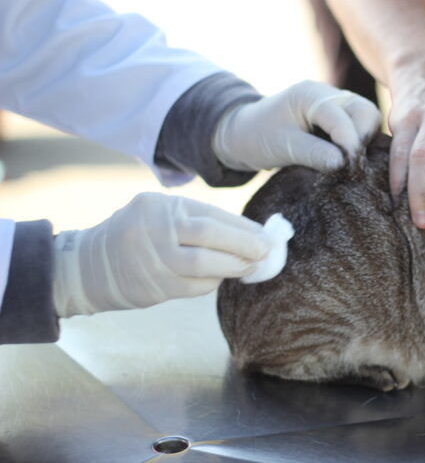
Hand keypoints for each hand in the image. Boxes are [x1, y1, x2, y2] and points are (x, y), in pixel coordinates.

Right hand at [52, 192, 288, 316]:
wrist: (89, 266)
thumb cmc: (138, 235)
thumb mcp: (159, 214)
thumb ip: (196, 220)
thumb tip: (248, 233)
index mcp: (161, 206)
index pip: (212, 215)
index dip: (243, 227)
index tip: (266, 234)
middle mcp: (156, 229)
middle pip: (211, 235)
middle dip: (245, 244)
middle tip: (266, 252)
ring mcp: (154, 259)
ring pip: (205, 264)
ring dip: (234, 266)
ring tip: (251, 266)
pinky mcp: (154, 287)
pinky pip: (195, 287)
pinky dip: (213, 283)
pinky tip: (222, 278)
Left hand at [213, 80, 380, 171]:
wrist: (245, 133)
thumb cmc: (259, 138)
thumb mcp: (284, 148)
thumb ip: (314, 154)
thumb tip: (344, 164)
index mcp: (310, 95)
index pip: (343, 117)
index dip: (351, 144)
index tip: (350, 169)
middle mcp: (328, 94)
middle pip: (365, 111)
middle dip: (363, 139)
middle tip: (352, 166)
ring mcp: (335, 103)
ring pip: (367, 118)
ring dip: (364, 141)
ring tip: (351, 163)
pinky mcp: (339, 116)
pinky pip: (361, 125)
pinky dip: (360, 142)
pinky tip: (350, 159)